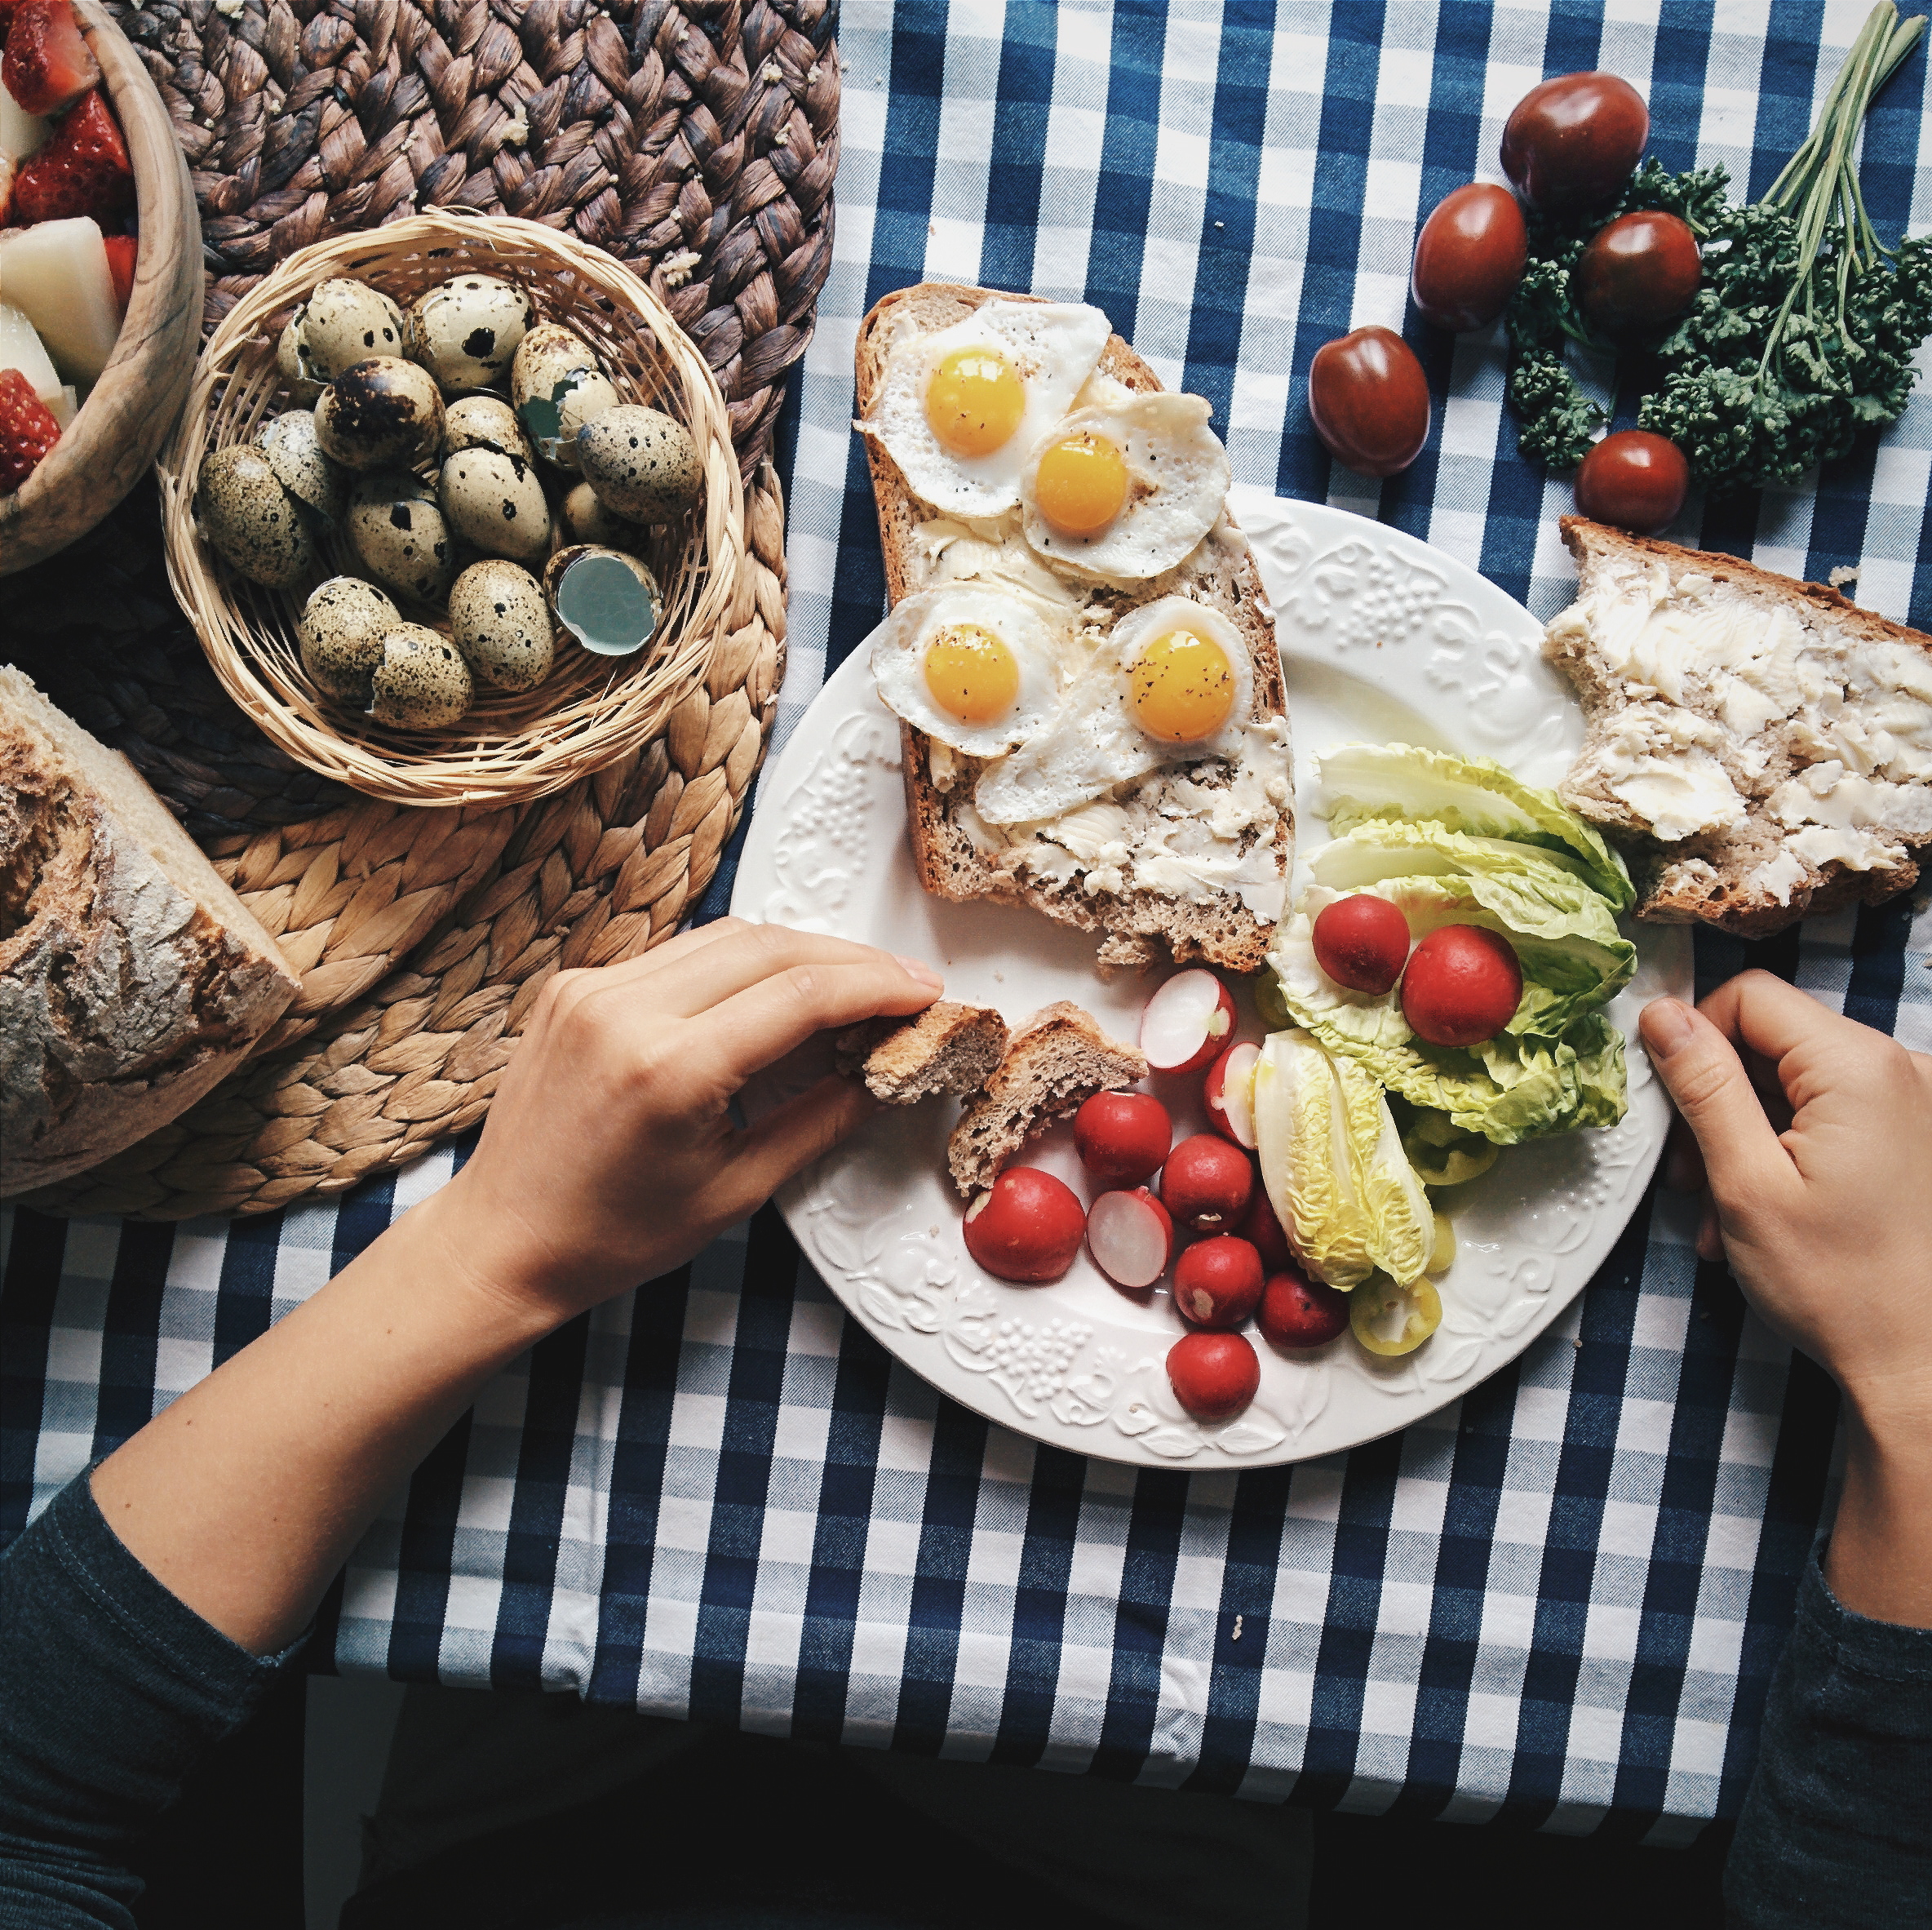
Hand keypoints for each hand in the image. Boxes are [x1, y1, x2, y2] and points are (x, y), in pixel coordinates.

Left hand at [424, 918, 942, 1318]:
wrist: (502, 1240)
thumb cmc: (612, 1235)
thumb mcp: (737, 1190)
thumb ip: (821, 1119)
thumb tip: (886, 1071)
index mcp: (667, 1069)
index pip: (801, 993)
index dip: (878, 984)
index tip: (926, 992)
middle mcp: (623, 1011)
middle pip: (769, 945)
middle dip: (850, 959)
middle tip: (904, 985)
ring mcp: (591, 989)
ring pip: (725, 936)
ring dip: (798, 953)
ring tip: (850, 987)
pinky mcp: (574, 985)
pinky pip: (679, 952)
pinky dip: (738, 963)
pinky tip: (774, 992)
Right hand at [1639, 970, 1931, 1423]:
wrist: (1925, 1366)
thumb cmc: (1841, 1286)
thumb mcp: (1746, 1182)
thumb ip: (1703, 1087)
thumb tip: (1662, 1016)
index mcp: (1858, 1068)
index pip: (1750, 996)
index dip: (1693, 1038)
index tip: (1668, 1103)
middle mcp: (1899, 1070)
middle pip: (1770, 1041)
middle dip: (1716, 1102)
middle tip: (1688, 1178)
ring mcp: (1913, 1105)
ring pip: (1793, 1085)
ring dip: (1744, 1138)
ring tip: (1722, 1212)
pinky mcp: (1913, 1139)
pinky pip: (1828, 1117)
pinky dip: (1785, 1154)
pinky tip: (1763, 1214)